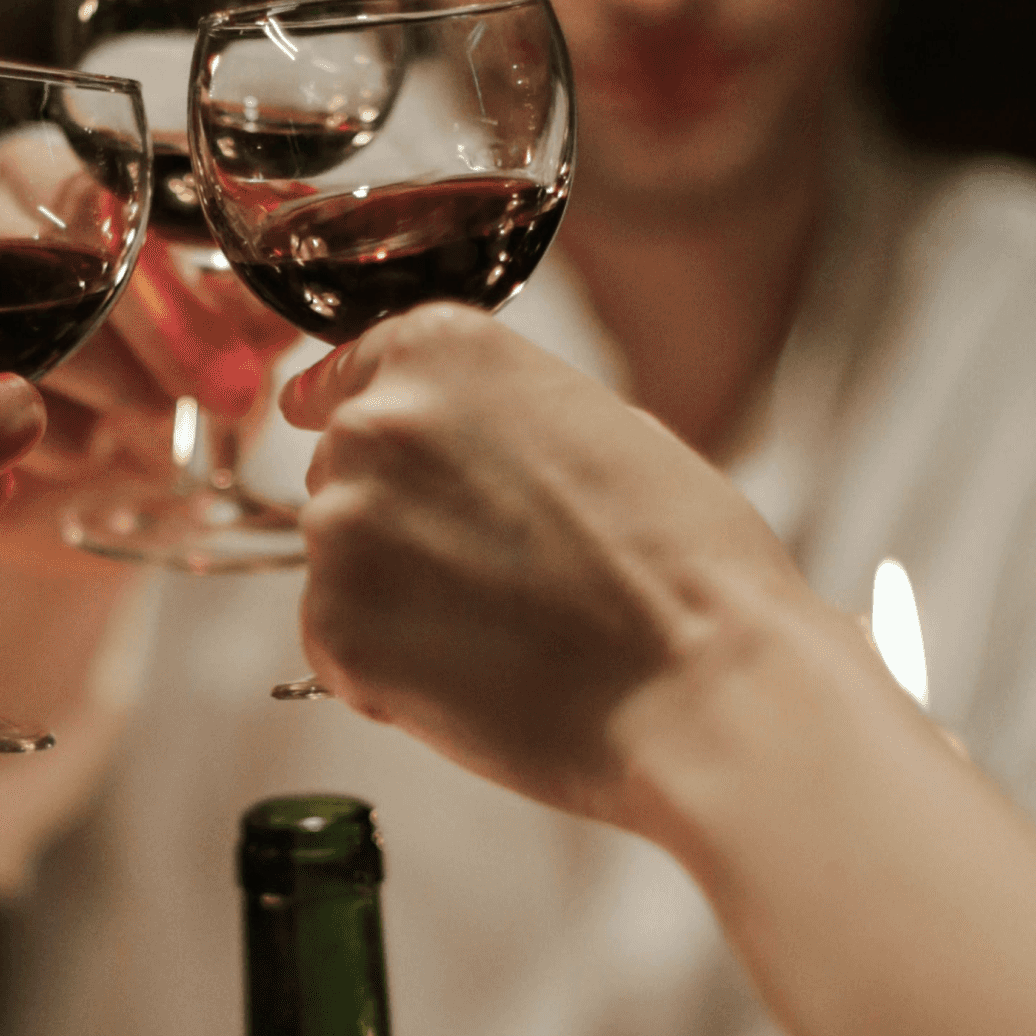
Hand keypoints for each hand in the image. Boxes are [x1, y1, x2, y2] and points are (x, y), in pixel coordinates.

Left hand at [279, 303, 799, 816]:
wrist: (702, 685)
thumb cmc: (684, 564)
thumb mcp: (606, 424)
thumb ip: (502, 414)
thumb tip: (455, 431)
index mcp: (441, 350)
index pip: (353, 371)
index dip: (361, 416)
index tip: (341, 435)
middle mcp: (376, 423)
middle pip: (343, 468)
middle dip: (395, 516)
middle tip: (490, 571)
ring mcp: (344, 526)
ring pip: (340, 559)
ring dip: (391, 594)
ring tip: (498, 629)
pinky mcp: (333, 626)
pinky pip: (336, 641)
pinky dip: (385, 665)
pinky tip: (474, 674)